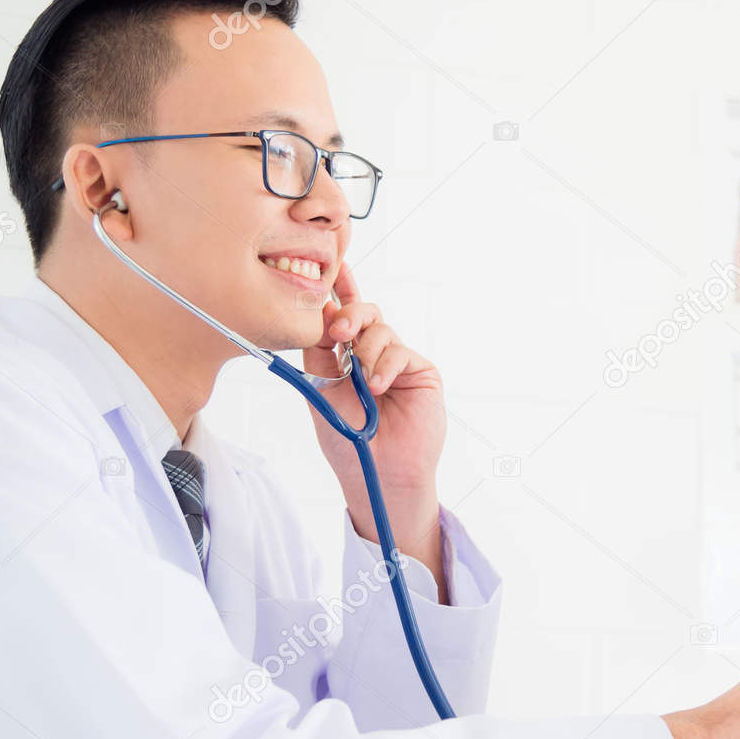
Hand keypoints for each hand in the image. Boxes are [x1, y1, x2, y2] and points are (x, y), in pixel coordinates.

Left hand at [304, 261, 446, 568]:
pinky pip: (400, 352)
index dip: (339, 289)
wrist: (377, 473)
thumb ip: (319, 354)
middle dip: (349, 315)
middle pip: (363, 313)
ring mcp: (397, 362)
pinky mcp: (420, 372)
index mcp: (344, 358)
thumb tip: (319, 315)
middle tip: (338, 333)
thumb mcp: (321, 392)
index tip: (334, 265)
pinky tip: (379, 388)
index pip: (340, 316)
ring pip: (380, 331)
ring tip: (365, 384)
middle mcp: (371, 355)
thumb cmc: (347, 441)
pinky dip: (386, 366)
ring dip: (367, 351)